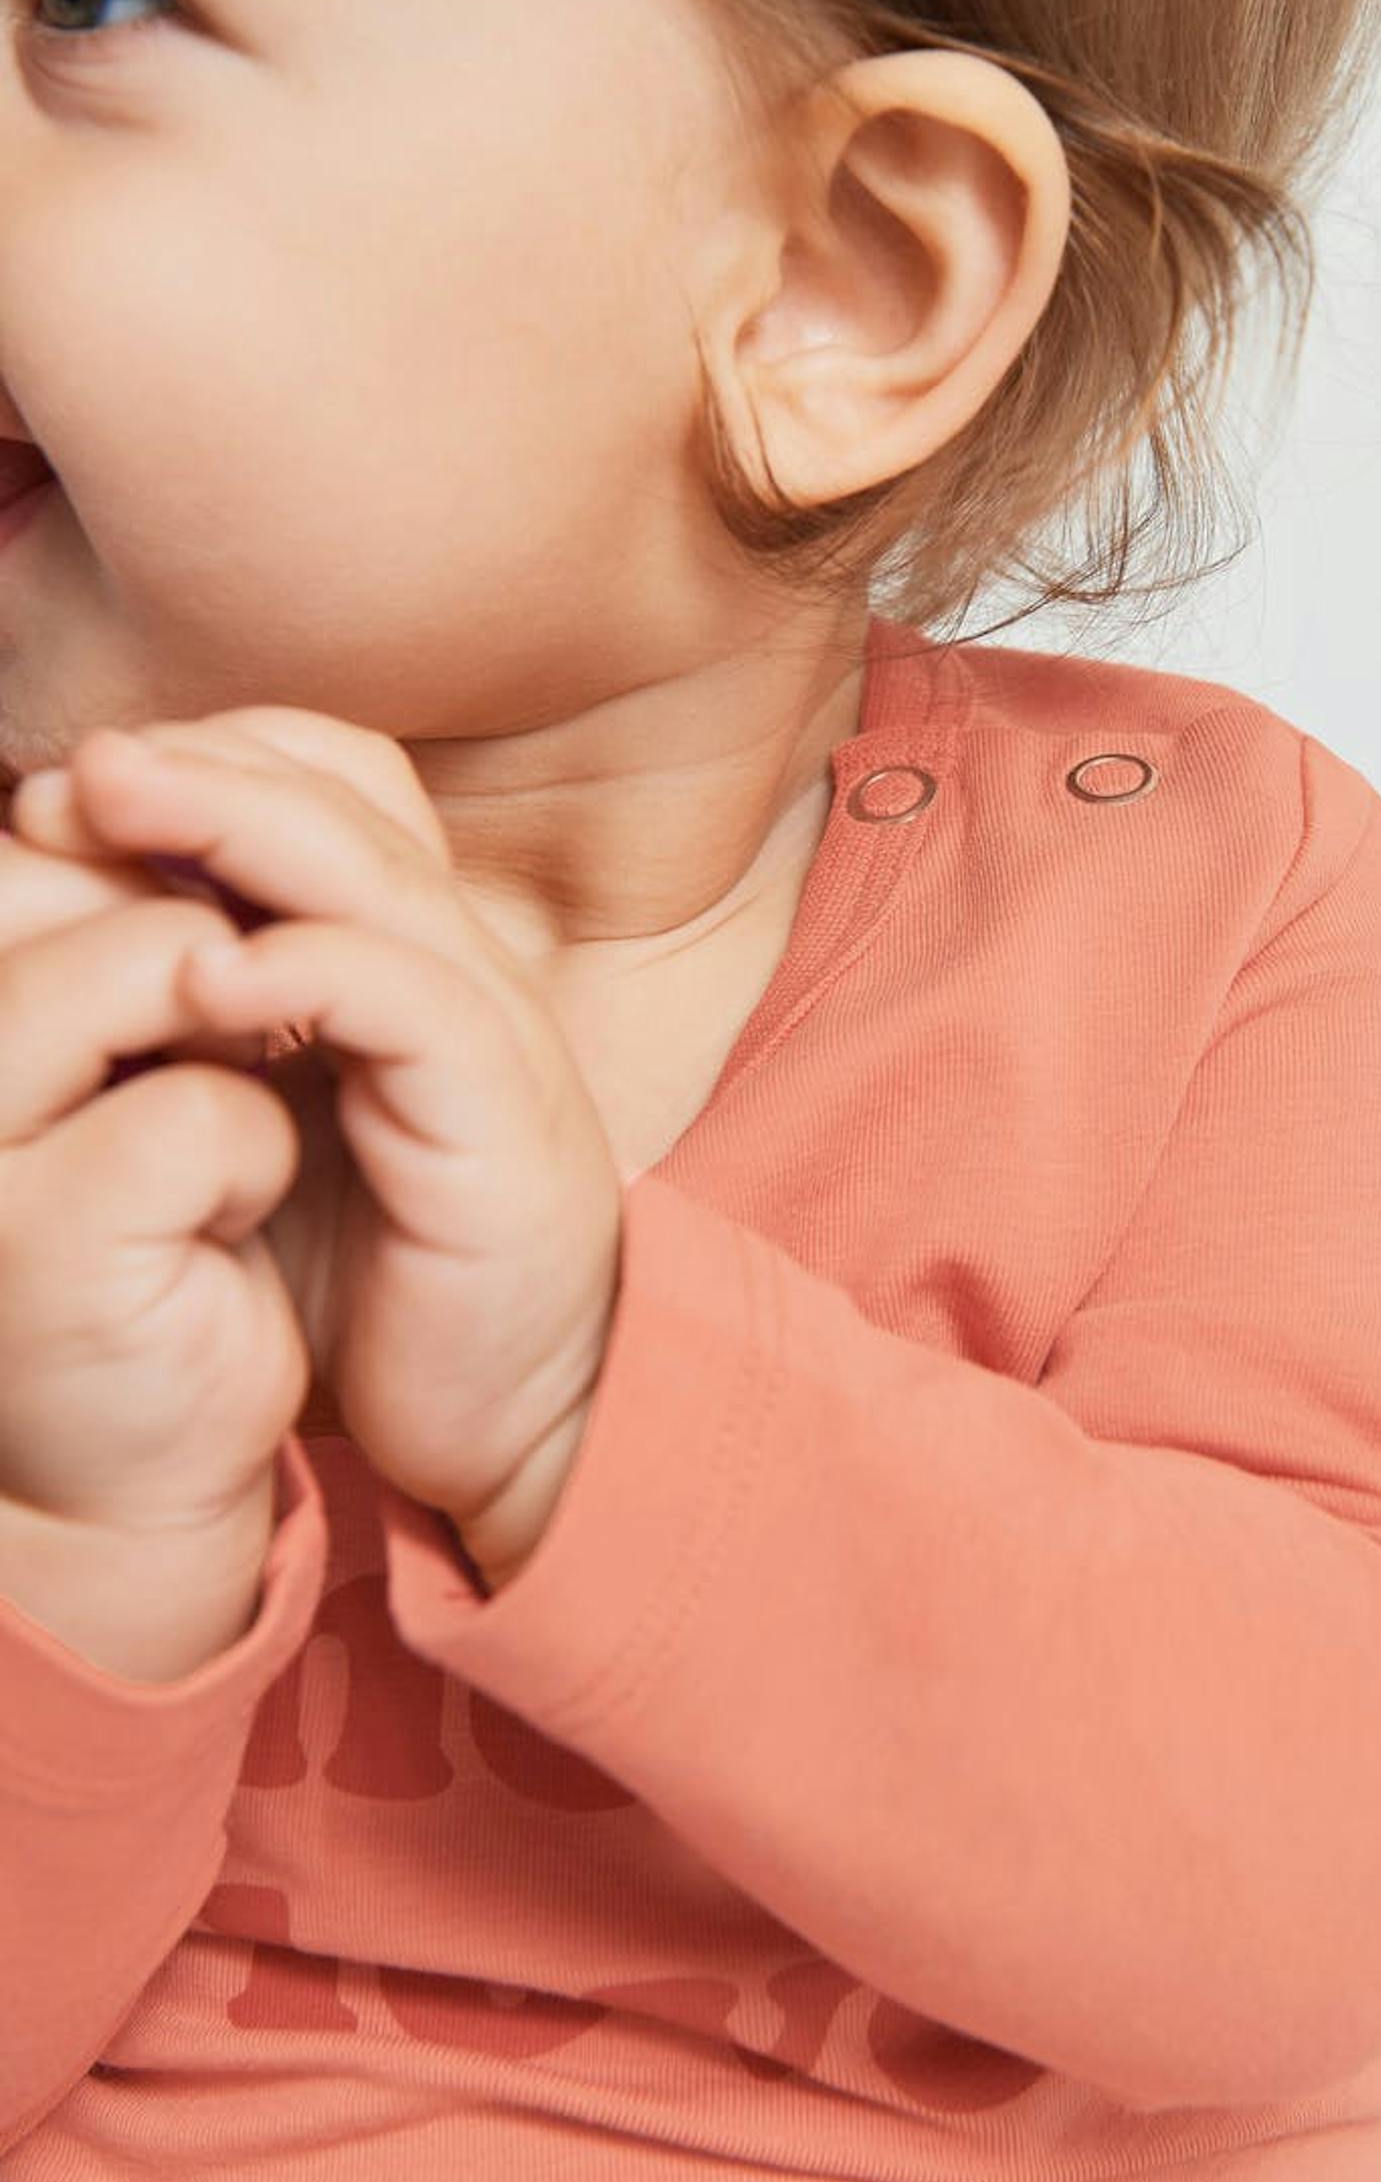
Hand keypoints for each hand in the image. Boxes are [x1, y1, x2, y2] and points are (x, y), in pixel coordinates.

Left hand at [8, 709, 625, 1583]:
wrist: (516, 1421)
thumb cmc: (370, 1278)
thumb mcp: (257, 1125)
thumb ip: (194, 1028)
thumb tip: (64, 939)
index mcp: (403, 949)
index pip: (327, 788)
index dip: (210, 760)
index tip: (64, 787)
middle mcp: (455, 965)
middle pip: (346, 802)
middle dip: (204, 764)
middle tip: (79, 759)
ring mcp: (492, 1032)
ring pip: (375, 879)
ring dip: (239, 825)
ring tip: (117, 795)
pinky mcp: (505, 1120)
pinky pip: (419, 1010)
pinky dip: (313, 972)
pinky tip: (210, 974)